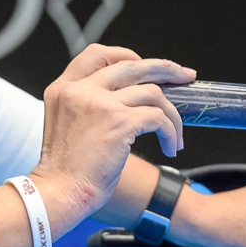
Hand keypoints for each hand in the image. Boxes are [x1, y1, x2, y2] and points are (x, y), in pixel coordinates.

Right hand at [29, 44, 193, 226]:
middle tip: (185, 75)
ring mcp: (100, 103)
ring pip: (152, 93)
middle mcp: (80, 89)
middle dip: (164, 68)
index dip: (126, 56)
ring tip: (176, 135)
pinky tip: (170, 147)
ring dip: (171, 114)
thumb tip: (130, 100)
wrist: (60, 193)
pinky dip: (170, 131)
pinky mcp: (119, 121)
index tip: (147, 67)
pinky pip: (157, 118)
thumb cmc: (67, 170)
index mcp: (63, 88)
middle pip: (131, 65)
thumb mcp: (66, 124)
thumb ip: (87, 105)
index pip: (97, 54)